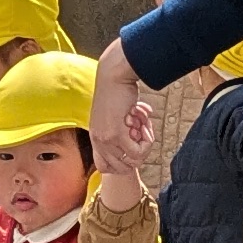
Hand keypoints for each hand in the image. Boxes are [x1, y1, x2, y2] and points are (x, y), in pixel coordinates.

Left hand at [92, 39, 155, 168]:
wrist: (113, 74)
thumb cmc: (117, 89)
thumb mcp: (115, 112)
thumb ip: (123, 126)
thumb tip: (137, 132)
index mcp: (96, 136)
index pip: (105, 167)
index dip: (124, 159)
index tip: (134, 139)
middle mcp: (98, 141)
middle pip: (121, 168)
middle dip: (137, 153)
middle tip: (141, 130)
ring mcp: (106, 139)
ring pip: (132, 161)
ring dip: (144, 144)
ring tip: (142, 122)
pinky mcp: (116, 134)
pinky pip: (137, 152)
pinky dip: (147, 141)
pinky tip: (145, 122)